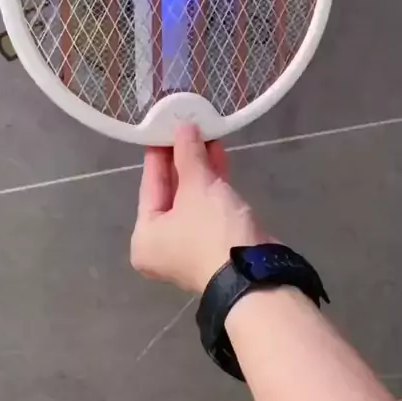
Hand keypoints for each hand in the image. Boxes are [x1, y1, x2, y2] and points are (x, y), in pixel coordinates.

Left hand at [131, 124, 270, 293]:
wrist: (256, 275)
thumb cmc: (212, 231)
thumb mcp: (197, 186)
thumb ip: (187, 154)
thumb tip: (183, 126)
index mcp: (145, 236)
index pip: (149, 183)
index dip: (160, 151)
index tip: (166, 124)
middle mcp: (162, 244)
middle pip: (170, 191)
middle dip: (183, 158)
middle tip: (189, 126)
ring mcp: (189, 246)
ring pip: (191, 198)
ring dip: (200, 168)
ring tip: (207, 134)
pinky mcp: (214, 244)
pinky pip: (207, 207)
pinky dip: (213, 184)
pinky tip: (219, 156)